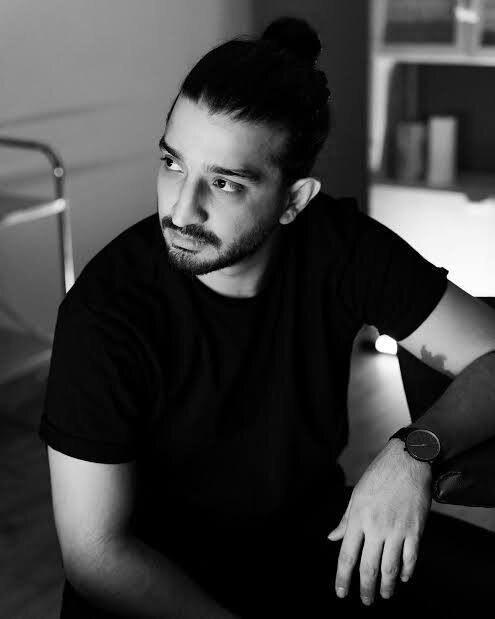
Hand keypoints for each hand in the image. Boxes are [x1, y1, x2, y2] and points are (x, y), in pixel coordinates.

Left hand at [327, 439, 431, 604]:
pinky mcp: (415, 529)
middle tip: (365, 601)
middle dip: (366, 588)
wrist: (408, 462)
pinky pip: (411, 557)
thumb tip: (332, 537)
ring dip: (387, 585)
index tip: (341, 592)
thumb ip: (346, 520)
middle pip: (368, 567)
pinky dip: (407, 571)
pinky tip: (404, 578)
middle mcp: (376, 527)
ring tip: (385, 594)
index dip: (343, 577)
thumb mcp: (356, 495)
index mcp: (358, 517)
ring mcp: (397, 529)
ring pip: (390, 567)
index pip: (347, 555)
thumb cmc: (379, 475)